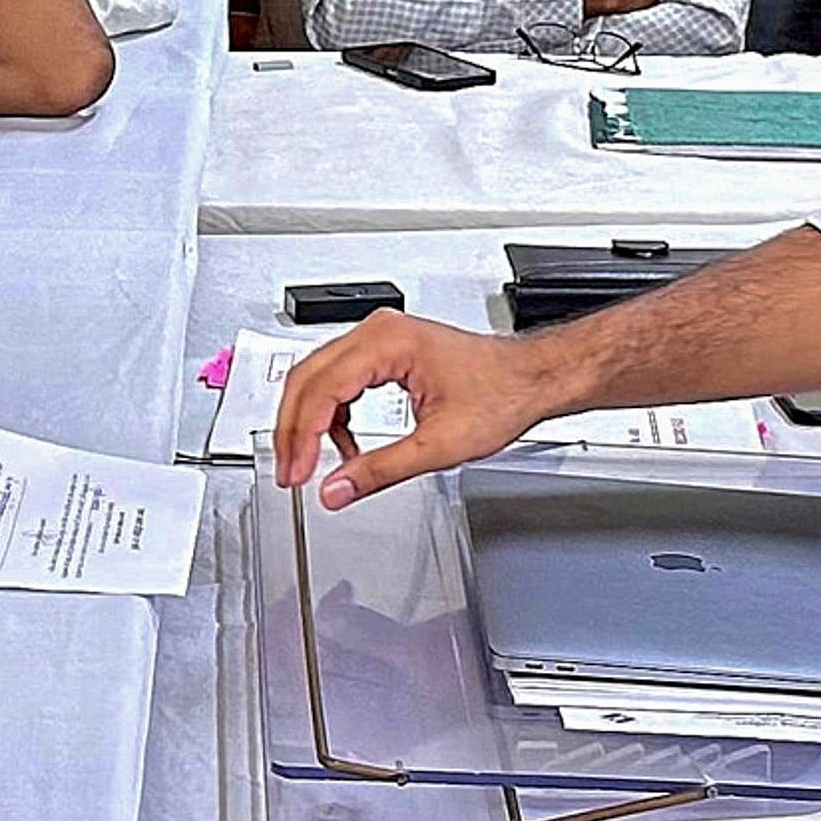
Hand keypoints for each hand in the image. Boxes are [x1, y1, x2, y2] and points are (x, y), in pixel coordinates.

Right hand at [270, 308, 565, 506]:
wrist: (530, 379)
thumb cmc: (501, 394)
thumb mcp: (439, 446)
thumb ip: (380, 470)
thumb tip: (336, 489)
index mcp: (387, 343)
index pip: (321, 391)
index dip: (300, 437)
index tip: (294, 472)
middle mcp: (378, 332)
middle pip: (308, 379)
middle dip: (293, 430)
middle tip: (290, 472)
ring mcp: (380, 337)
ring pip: (317, 378)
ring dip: (309, 423)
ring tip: (310, 464)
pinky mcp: (385, 351)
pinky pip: (339, 379)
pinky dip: (332, 414)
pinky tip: (343, 445)